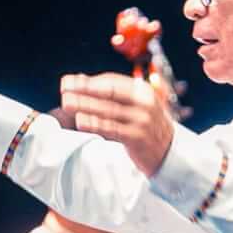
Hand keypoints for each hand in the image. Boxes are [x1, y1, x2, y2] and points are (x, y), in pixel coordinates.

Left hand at [60, 72, 174, 176]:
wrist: (169, 152)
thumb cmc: (146, 126)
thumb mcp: (134, 106)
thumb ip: (109, 94)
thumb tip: (80, 79)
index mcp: (142, 91)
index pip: (111, 81)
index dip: (88, 81)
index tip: (68, 81)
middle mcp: (144, 103)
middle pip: (109, 93)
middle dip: (84, 89)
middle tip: (63, 88)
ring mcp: (142, 120)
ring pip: (108, 110)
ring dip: (85, 105)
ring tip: (66, 103)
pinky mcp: (137, 137)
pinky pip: (112, 129)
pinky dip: (95, 124)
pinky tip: (81, 121)